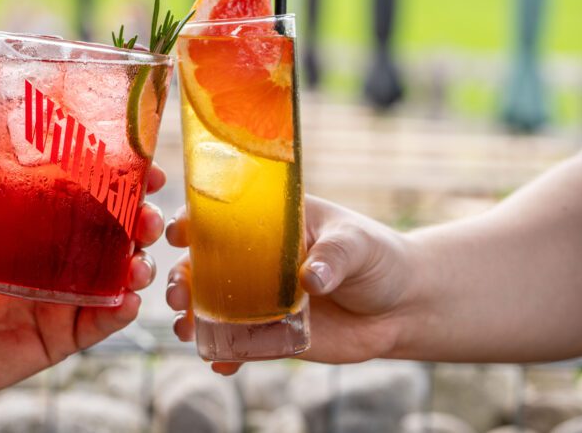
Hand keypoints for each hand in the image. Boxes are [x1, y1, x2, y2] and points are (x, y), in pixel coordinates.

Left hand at [0, 165, 166, 414]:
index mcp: (28, 222)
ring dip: (136, 266)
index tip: (143, 167)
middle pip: (110, 234)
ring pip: (113, 277)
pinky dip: (118, 313)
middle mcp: (52, 256)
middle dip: (139, 222)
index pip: (80, 193)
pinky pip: (97, 323)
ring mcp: (58, 296)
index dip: (116, 180)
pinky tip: (128, 301)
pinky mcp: (57, 337)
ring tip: (139, 262)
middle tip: (148, 215)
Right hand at [165, 195, 411, 373]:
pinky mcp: (273, 334)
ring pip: (212, 306)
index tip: (178, 233)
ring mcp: (260, 298)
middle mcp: (255, 259)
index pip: (220, 216)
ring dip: (191, 317)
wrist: (403, 307)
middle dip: (181, 276)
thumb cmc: (378, 258)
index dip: (192, 222)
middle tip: (178, 291)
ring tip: (187, 329)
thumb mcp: (357, 245)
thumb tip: (310, 277)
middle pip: (203, 264)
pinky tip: (220, 364)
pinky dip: (225, 356)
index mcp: (270, 223)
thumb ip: (333, 256)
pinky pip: (240, 346)